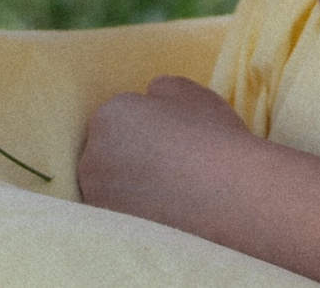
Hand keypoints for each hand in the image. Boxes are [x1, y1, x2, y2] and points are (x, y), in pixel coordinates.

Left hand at [80, 76, 256, 224]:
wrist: (227, 196)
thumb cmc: (210, 137)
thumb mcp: (190, 92)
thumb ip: (161, 88)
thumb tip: (149, 96)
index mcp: (109, 115)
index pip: (120, 117)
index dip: (148, 127)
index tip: (172, 138)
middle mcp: (92, 156)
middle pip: (109, 151)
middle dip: (133, 155)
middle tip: (171, 164)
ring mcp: (98, 197)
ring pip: (113, 185)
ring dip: (132, 186)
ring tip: (172, 192)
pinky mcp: (111, 230)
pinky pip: (121, 214)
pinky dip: (138, 213)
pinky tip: (167, 213)